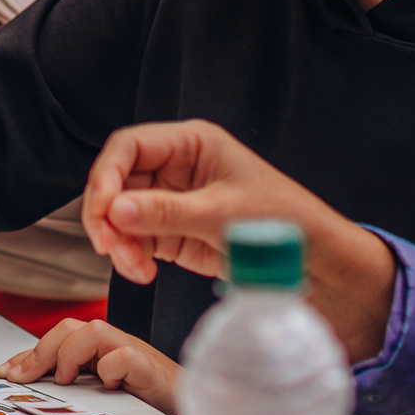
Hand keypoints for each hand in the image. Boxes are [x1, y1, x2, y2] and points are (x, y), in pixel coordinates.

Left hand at [0, 318, 182, 414]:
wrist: (190, 409)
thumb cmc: (147, 401)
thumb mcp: (102, 394)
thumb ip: (74, 386)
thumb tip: (30, 387)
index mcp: (99, 350)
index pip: (57, 339)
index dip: (28, 355)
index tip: (4, 373)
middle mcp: (113, 345)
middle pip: (71, 327)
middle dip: (40, 351)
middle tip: (21, 378)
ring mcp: (132, 353)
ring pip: (93, 331)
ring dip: (69, 354)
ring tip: (64, 380)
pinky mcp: (149, 369)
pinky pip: (123, 356)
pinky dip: (110, 367)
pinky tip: (107, 385)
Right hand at [79, 120, 398, 359]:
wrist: (313, 259)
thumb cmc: (281, 220)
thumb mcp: (222, 214)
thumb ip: (166, 212)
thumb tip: (115, 211)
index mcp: (192, 143)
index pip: (130, 146)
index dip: (107, 174)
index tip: (101, 207)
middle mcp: (176, 168)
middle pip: (118, 182)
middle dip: (108, 215)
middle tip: (109, 244)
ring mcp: (172, 201)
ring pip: (122, 215)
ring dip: (119, 241)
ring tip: (135, 267)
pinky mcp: (173, 233)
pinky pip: (136, 239)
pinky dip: (132, 256)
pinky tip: (143, 271)